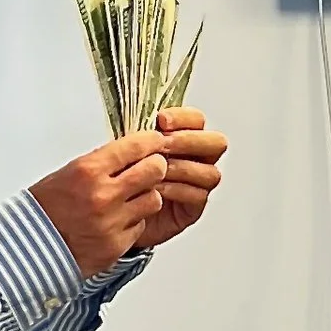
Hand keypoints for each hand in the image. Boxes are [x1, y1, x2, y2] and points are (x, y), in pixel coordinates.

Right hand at [30, 134, 166, 277]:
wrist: (29, 249)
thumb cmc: (45, 209)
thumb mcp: (68, 174)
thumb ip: (101, 163)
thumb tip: (132, 151)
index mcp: (87, 171)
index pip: (134, 146)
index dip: (150, 141)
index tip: (156, 140)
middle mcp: (102, 195)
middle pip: (154, 170)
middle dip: (156, 166)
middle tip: (153, 167)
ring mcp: (112, 222)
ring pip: (153, 200)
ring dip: (146, 197)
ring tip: (132, 198)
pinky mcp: (117, 245)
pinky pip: (141, 226)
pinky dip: (133, 222)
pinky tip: (118, 220)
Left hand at [133, 108, 225, 248]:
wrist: (115, 212)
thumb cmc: (122, 177)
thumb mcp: (128, 149)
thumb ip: (142, 134)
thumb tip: (145, 121)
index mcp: (183, 136)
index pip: (197, 120)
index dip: (184, 118)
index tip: (162, 120)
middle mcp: (197, 158)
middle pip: (216, 143)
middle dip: (188, 141)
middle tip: (164, 144)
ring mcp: (199, 183)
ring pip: (210, 172)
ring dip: (182, 168)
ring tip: (157, 170)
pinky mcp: (194, 206)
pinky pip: (198, 195)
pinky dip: (177, 190)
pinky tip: (157, 189)